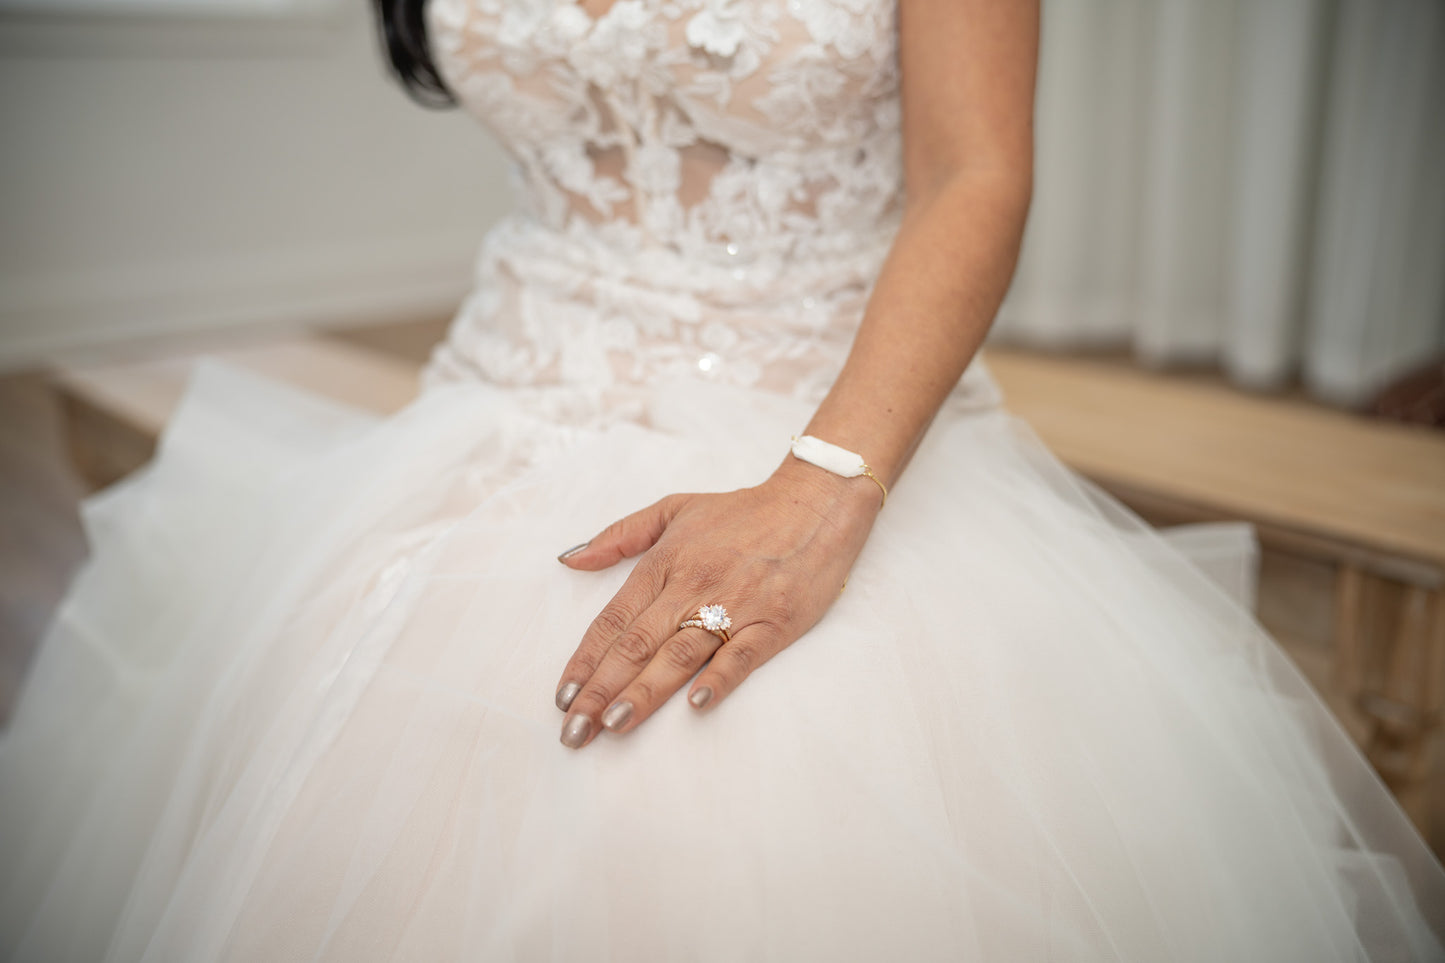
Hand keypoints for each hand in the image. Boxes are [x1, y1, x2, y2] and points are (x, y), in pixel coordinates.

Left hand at [553, 459, 881, 747]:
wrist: (814, 504)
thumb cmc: (742, 512)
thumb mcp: (674, 509)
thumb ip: (620, 535)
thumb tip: (570, 559)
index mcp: (664, 563)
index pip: (613, 620)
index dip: (585, 661)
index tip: (563, 698)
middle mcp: (692, 585)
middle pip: (637, 645)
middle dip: (600, 691)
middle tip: (575, 731)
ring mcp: (734, 604)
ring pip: (680, 653)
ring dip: (645, 692)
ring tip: (615, 725)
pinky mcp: (773, 622)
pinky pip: (741, 655)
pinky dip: (719, 679)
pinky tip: (697, 705)